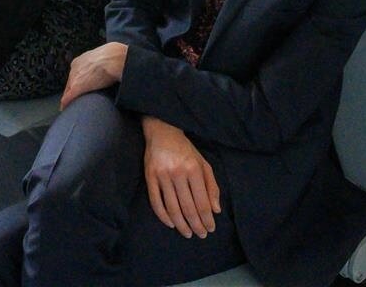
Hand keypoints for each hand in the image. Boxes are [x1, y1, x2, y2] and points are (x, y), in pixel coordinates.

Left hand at [60, 42, 127, 107]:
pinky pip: (67, 98)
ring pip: (67, 91)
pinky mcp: (77, 88)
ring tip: (70, 106)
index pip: (74, 75)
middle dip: (70, 92)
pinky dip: (66, 104)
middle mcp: (74, 69)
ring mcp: (74, 79)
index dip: (75, 83)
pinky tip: (65, 108)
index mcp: (79, 61)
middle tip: (73, 100)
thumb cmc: (113, 57)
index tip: (76, 89)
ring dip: (70, 98)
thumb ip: (99, 64)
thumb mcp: (102, 58)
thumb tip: (105, 68)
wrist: (113, 59)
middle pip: (69, 84)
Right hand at [141, 117, 218, 239]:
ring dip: (181, 224)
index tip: (210, 229)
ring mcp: (162, 175)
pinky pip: (155, 201)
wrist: (162, 132)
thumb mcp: (203, 163)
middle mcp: (178, 172)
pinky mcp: (149, 176)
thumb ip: (211, 186)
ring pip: (172, 207)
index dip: (207, 218)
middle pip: (188, 207)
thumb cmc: (185, 149)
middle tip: (200, 235)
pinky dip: (163, 216)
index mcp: (194, 169)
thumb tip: (215, 210)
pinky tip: (170, 223)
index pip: (202, 201)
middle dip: (196, 225)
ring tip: (187, 233)